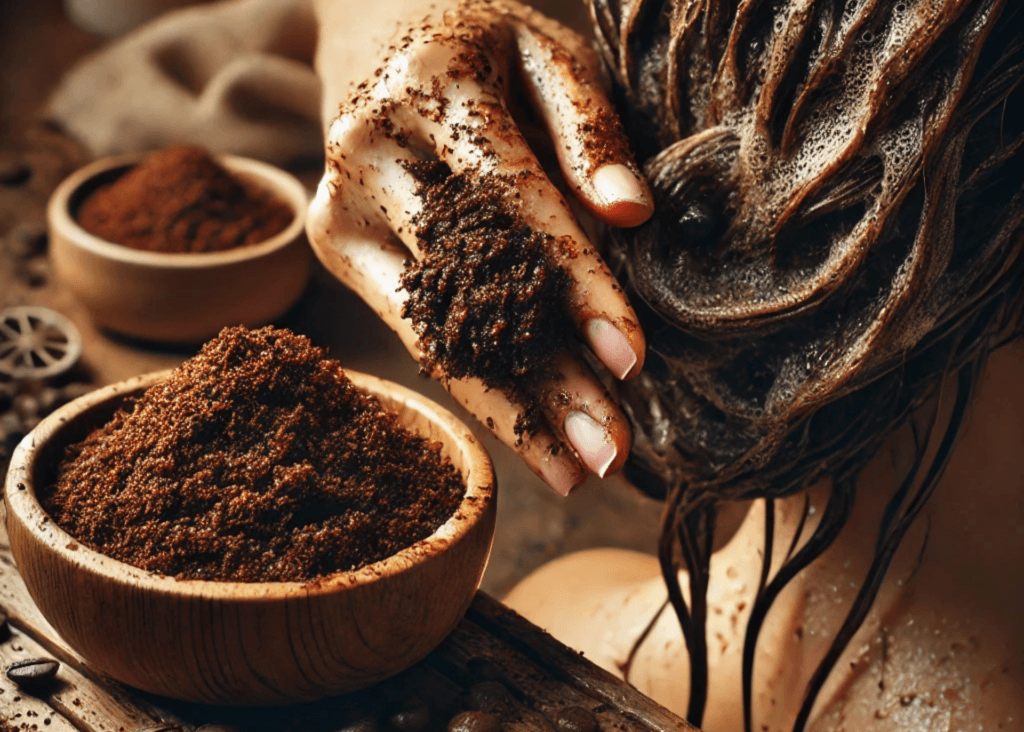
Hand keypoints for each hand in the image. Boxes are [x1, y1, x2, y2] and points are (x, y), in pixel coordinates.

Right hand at [307, 0, 651, 494]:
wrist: (371, 26)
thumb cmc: (479, 40)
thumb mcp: (546, 50)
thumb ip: (590, 127)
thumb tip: (631, 215)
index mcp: (427, 90)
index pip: (514, 206)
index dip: (575, 287)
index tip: (633, 360)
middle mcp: (364, 154)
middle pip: (468, 287)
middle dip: (545, 377)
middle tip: (611, 453)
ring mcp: (337, 206)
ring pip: (434, 329)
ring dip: (510, 408)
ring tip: (575, 470)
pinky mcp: (333, 244)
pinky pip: (414, 328)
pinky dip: (475, 386)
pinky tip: (530, 437)